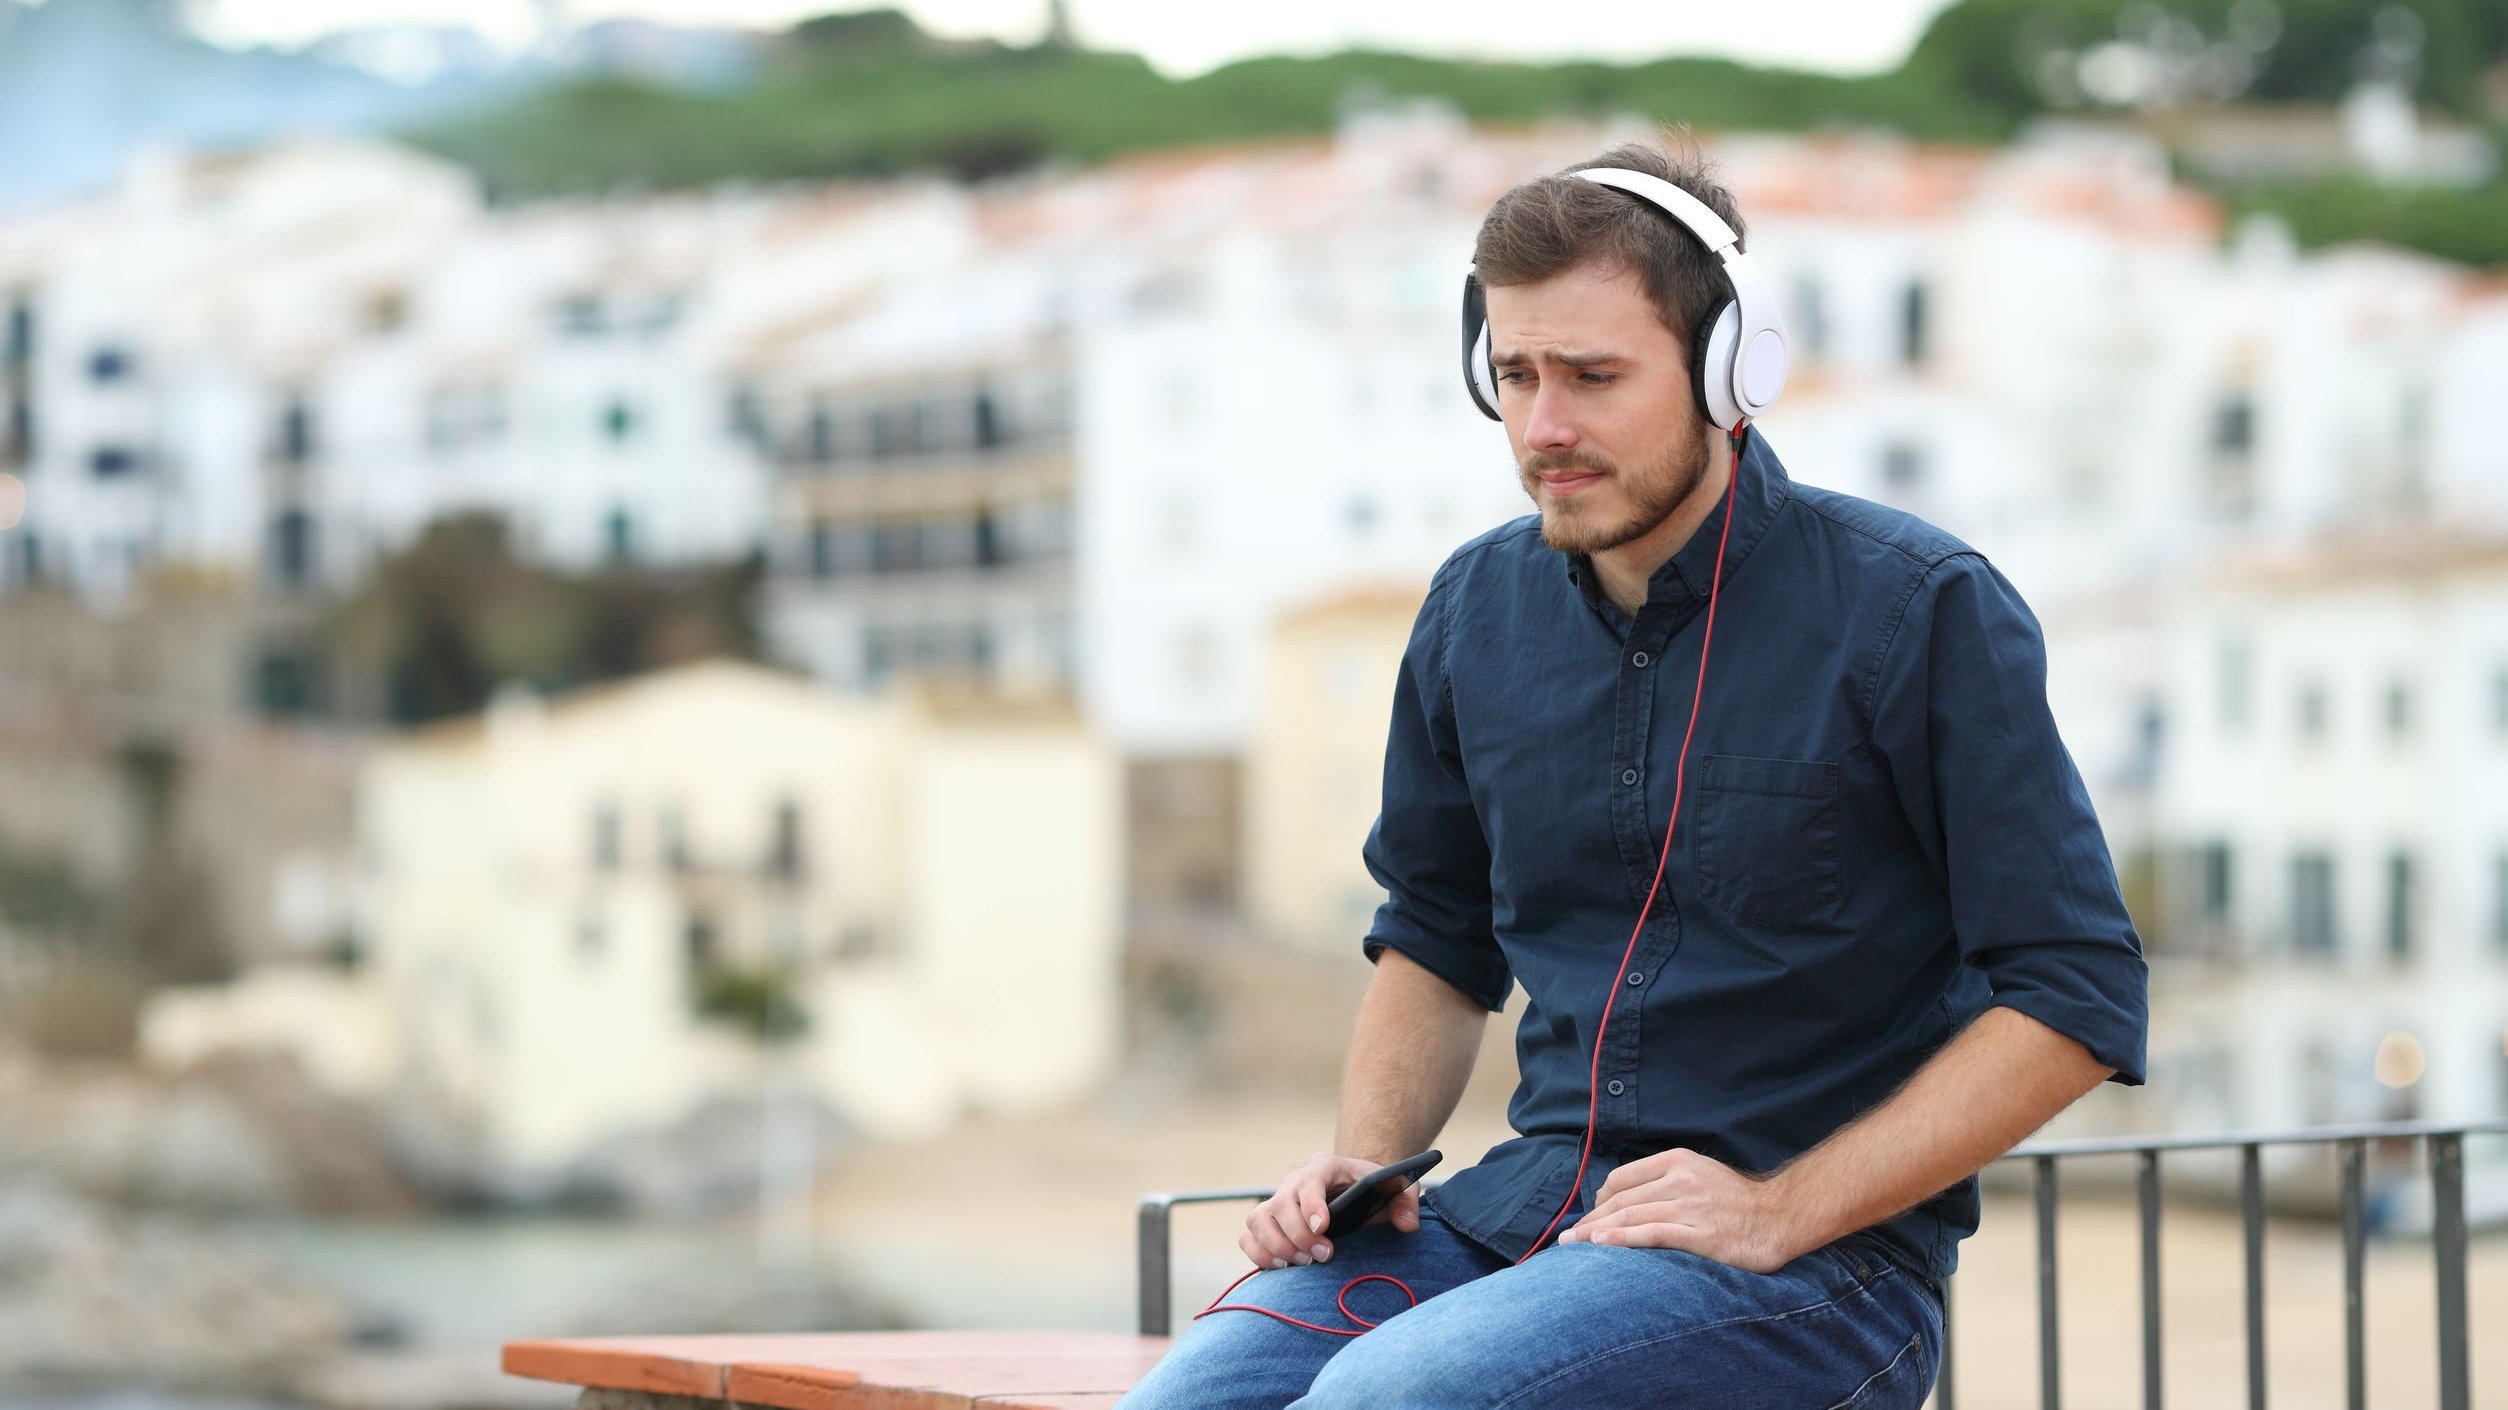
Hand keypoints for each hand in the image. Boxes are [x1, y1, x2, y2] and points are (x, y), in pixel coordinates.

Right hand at [1238, 1151, 1419, 1270]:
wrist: (1354, 1189)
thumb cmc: (1374, 1189)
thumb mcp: (1396, 1187)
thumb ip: (1407, 1201)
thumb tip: (1408, 1225)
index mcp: (1324, 1167)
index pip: (1310, 1180)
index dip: (1312, 1204)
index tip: (1323, 1228)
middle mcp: (1294, 1182)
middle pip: (1281, 1205)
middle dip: (1300, 1235)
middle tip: (1325, 1256)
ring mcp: (1277, 1201)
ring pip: (1258, 1220)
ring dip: (1276, 1245)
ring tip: (1302, 1263)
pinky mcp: (1266, 1223)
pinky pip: (1248, 1237)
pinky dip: (1258, 1253)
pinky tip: (1281, 1267)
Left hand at [1554, 1147, 1808, 1273]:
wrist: (1780, 1218)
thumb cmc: (1738, 1202)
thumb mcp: (1700, 1175)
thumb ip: (1666, 1181)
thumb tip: (1625, 1198)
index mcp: (1678, 1161)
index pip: (1622, 1178)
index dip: (1599, 1200)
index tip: (1588, 1218)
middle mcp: (1680, 1179)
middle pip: (1621, 1200)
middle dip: (1591, 1220)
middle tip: (1568, 1237)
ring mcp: (1690, 1205)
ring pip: (1630, 1216)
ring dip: (1596, 1232)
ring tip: (1574, 1245)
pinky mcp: (1699, 1233)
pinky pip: (1652, 1234)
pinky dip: (1622, 1239)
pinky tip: (1601, 1245)